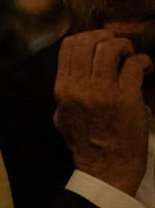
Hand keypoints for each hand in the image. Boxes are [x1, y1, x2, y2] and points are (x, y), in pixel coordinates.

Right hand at [54, 27, 153, 194]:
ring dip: (125, 48)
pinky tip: (145, 71)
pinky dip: (144, 62)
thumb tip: (73, 72)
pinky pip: (135, 64)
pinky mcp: (126, 98)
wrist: (104, 169)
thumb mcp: (62, 116)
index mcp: (62, 89)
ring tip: (130, 59)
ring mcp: (102, 92)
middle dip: (107, 38)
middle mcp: (79, 87)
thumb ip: (66, 92)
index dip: (88, 38)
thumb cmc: (86, 144)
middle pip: (88, 40)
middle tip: (117, 49)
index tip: (100, 47)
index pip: (69, 46)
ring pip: (111, 47)